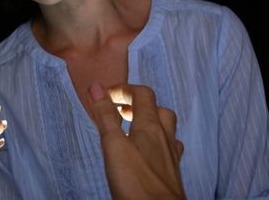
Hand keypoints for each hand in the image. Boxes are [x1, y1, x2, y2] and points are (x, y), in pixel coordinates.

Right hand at [87, 83, 185, 199]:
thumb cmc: (135, 182)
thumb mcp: (113, 145)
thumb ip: (105, 116)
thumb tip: (97, 87)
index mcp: (150, 126)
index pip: (142, 94)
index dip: (124, 89)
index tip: (106, 94)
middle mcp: (164, 137)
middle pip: (157, 109)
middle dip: (138, 104)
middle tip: (119, 110)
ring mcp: (170, 154)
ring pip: (165, 128)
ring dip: (149, 122)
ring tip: (131, 128)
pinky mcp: (171, 171)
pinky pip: (168, 147)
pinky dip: (156, 142)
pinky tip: (147, 153)